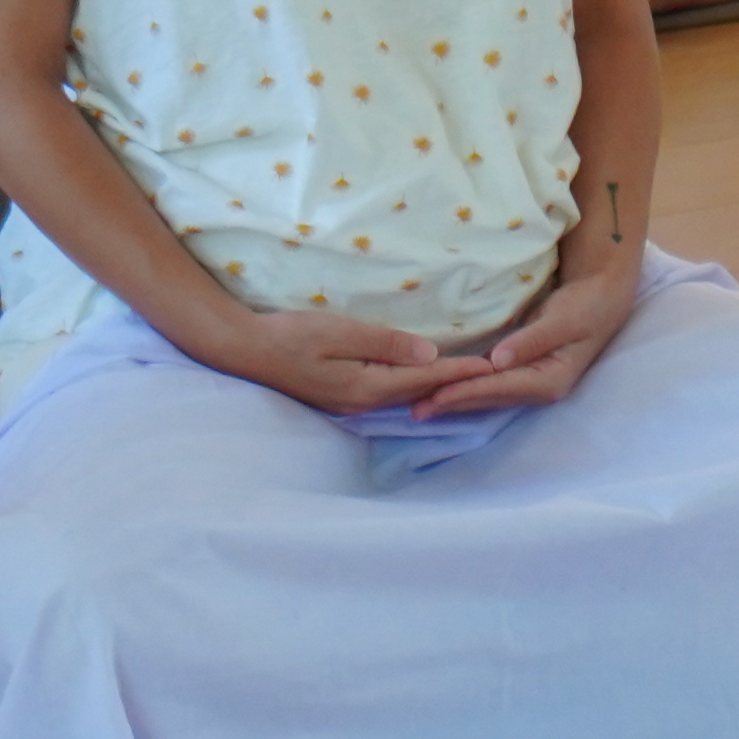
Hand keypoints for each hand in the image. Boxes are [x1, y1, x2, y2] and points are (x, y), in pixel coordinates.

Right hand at [193, 302, 481, 416]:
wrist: (244, 350)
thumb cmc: (290, 336)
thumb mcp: (340, 333)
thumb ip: (386, 344)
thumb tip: (431, 355)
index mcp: (366, 387)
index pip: (425, 379)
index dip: (461, 372)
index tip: (494, 367)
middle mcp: (362, 403)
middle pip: (419, 393)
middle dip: (456, 385)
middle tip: (495, 376)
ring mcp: (350, 405)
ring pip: (405, 396)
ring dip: (436, 388)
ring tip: (468, 379)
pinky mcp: (341, 398)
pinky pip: (388, 394)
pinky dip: (413, 387)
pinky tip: (423, 380)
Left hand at [425, 252, 644, 413]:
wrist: (603, 296)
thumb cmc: (585, 306)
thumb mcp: (561, 319)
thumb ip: (530, 340)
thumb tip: (497, 361)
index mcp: (550, 380)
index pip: (498, 388)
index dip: (465, 391)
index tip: (434, 395)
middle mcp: (540, 388)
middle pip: (490, 398)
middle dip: (453, 403)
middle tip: (414, 409)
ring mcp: (534, 383)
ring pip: (489, 395)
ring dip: (456, 400)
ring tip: (422, 405)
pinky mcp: (527, 373)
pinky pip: (492, 385)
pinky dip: (468, 388)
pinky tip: (448, 390)